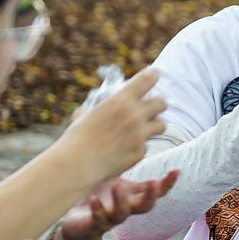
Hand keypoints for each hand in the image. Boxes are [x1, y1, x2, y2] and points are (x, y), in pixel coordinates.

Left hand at [49, 172, 179, 239]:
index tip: (177, 170)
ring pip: (122, 214)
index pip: (156, 191)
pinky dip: (98, 210)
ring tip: (118, 187)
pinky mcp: (93, 226)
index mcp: (132, 195)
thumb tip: (133, 133)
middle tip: (154, 182)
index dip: (168, 183)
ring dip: (122, 201)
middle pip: (146, 206)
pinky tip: (94, 200)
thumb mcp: (112, 175)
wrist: (75, 220)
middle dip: (152, 195)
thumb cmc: (97, 193)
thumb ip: (123, 160)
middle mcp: (125, 208)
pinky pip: (99, 221)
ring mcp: (110, 218)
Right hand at [56, 67, 167, 187]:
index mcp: (121, 100)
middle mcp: (134, 115)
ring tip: (143, 129)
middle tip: (153, 108)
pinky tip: (124, 150)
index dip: (153, 75)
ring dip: (154, 125)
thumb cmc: (76, 139)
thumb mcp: (85, 115)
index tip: (154, 75)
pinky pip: (145, 146)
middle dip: (158, 104)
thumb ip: (96, 110)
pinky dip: (137, 147)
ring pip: (161, 125)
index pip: (148, 79)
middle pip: (162, 103)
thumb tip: (89, 110)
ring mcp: (140, 135)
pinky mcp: (140, 152)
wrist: (76, 164)